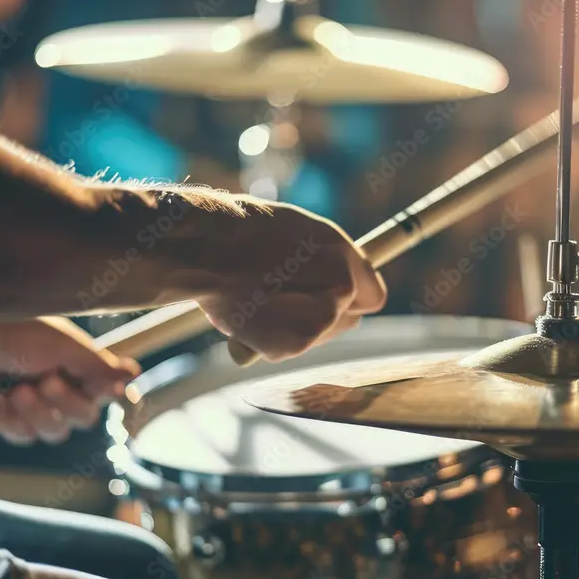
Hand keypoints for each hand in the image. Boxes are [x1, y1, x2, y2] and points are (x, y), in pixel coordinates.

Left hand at [0, 316, 138, 445]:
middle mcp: (59, 388)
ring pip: (53, 433)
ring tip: (15, 390)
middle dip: (64, 403)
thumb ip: (97, 365)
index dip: (108, 394)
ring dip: (35, 413)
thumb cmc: (11, 328)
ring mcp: (32, 405)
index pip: (107, 391)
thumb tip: (135, 375)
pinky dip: (8, 418)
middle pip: (83, 419)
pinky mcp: (4, 419)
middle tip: (44, 380)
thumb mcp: (61, 345)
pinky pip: (21, 436)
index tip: (109, 391)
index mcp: (77, 366)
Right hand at [193, 198, 386, 361]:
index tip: (332, 296)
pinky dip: (271, 338)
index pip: (373, 296)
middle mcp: (341, 289)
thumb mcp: (296, 232)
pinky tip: (250, 314)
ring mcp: (319, 320)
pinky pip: (289, 347)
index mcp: (345, 256)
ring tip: (261, 298)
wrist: (205, 250)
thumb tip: (336, 288)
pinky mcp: (293, 345)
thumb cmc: (241, 233)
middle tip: (289, 299)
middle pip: (349, 320)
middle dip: (326, 314)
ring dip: (297, 326)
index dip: (351, 297)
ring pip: (318, 335)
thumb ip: (324, 261)